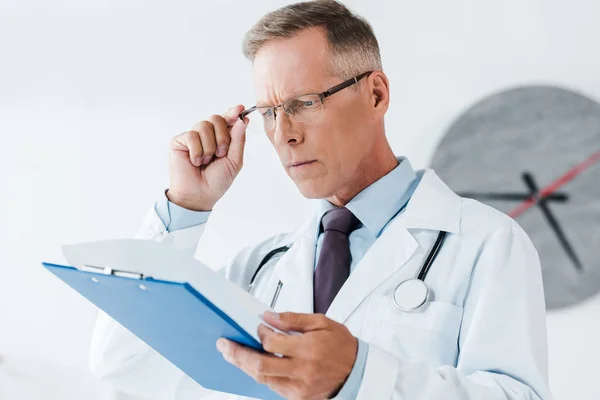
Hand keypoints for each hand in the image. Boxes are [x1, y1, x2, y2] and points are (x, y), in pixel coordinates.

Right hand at [167, 105, 246, 210]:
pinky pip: (192, 135)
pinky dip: (197, 151)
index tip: (240, 108)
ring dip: (209, 147)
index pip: (227, 119)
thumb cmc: (217, 181)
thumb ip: (238, 140)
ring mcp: (193, 137)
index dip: (233, 113)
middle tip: (220, 154)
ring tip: (206, 161)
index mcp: (221, 138)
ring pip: (204, 125)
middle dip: (222, 137)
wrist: (199, 194)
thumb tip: (241, 120)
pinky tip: (195, 162)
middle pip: (216, 118)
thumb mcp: (234, 161)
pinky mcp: (179, 141)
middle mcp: (207, 135)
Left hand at [217, 312, 357, 399]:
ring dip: (243, 365)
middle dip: (237, 354)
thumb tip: (268, 317)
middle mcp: (302, 371)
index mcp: (309, 349)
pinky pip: (272, 386)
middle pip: (260, 365)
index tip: (256, 326)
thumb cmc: (340, 345)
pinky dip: (259, 374)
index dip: (260, 334)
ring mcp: (299, 388)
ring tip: (231, 353)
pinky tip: (250, 364)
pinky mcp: (297, 397)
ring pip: (262, 378)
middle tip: (223, 345)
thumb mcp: (322, 323)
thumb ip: (294, 319)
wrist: (357, 372)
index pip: (273, 343)